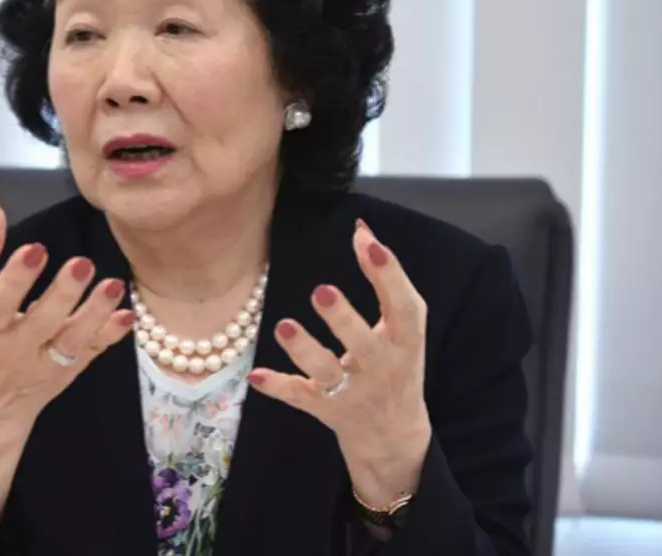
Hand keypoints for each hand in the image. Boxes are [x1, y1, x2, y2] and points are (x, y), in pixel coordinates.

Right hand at [0, 198, 134, 447]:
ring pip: (73, 340)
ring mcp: (42, 365)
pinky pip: (92, 353)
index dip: (15, 277)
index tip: (35, 249)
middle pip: (42, 321)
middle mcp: (12, 349)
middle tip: (82, 263)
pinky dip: (110, 335)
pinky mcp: (66, 373)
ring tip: (114, 285)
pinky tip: (126, 314)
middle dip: (63, 293)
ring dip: (95, 313)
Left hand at [247, 219, 431, 507]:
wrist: (393, 433)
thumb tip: (361, 229)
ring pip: (326, 373)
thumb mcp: (401, 326)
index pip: (404, 308)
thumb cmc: (396, 361)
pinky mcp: (325, 409)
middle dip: (343, 320)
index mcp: (405, 341)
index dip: (390, 276)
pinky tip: (256, 375)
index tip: (368, 243)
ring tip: (283, 325)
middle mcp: (381, 367)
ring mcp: (352, 392)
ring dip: (304, 350)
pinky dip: (278, 387)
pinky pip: (300, 398)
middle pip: (364, 345)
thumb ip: (384, 278)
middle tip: (322, 290)